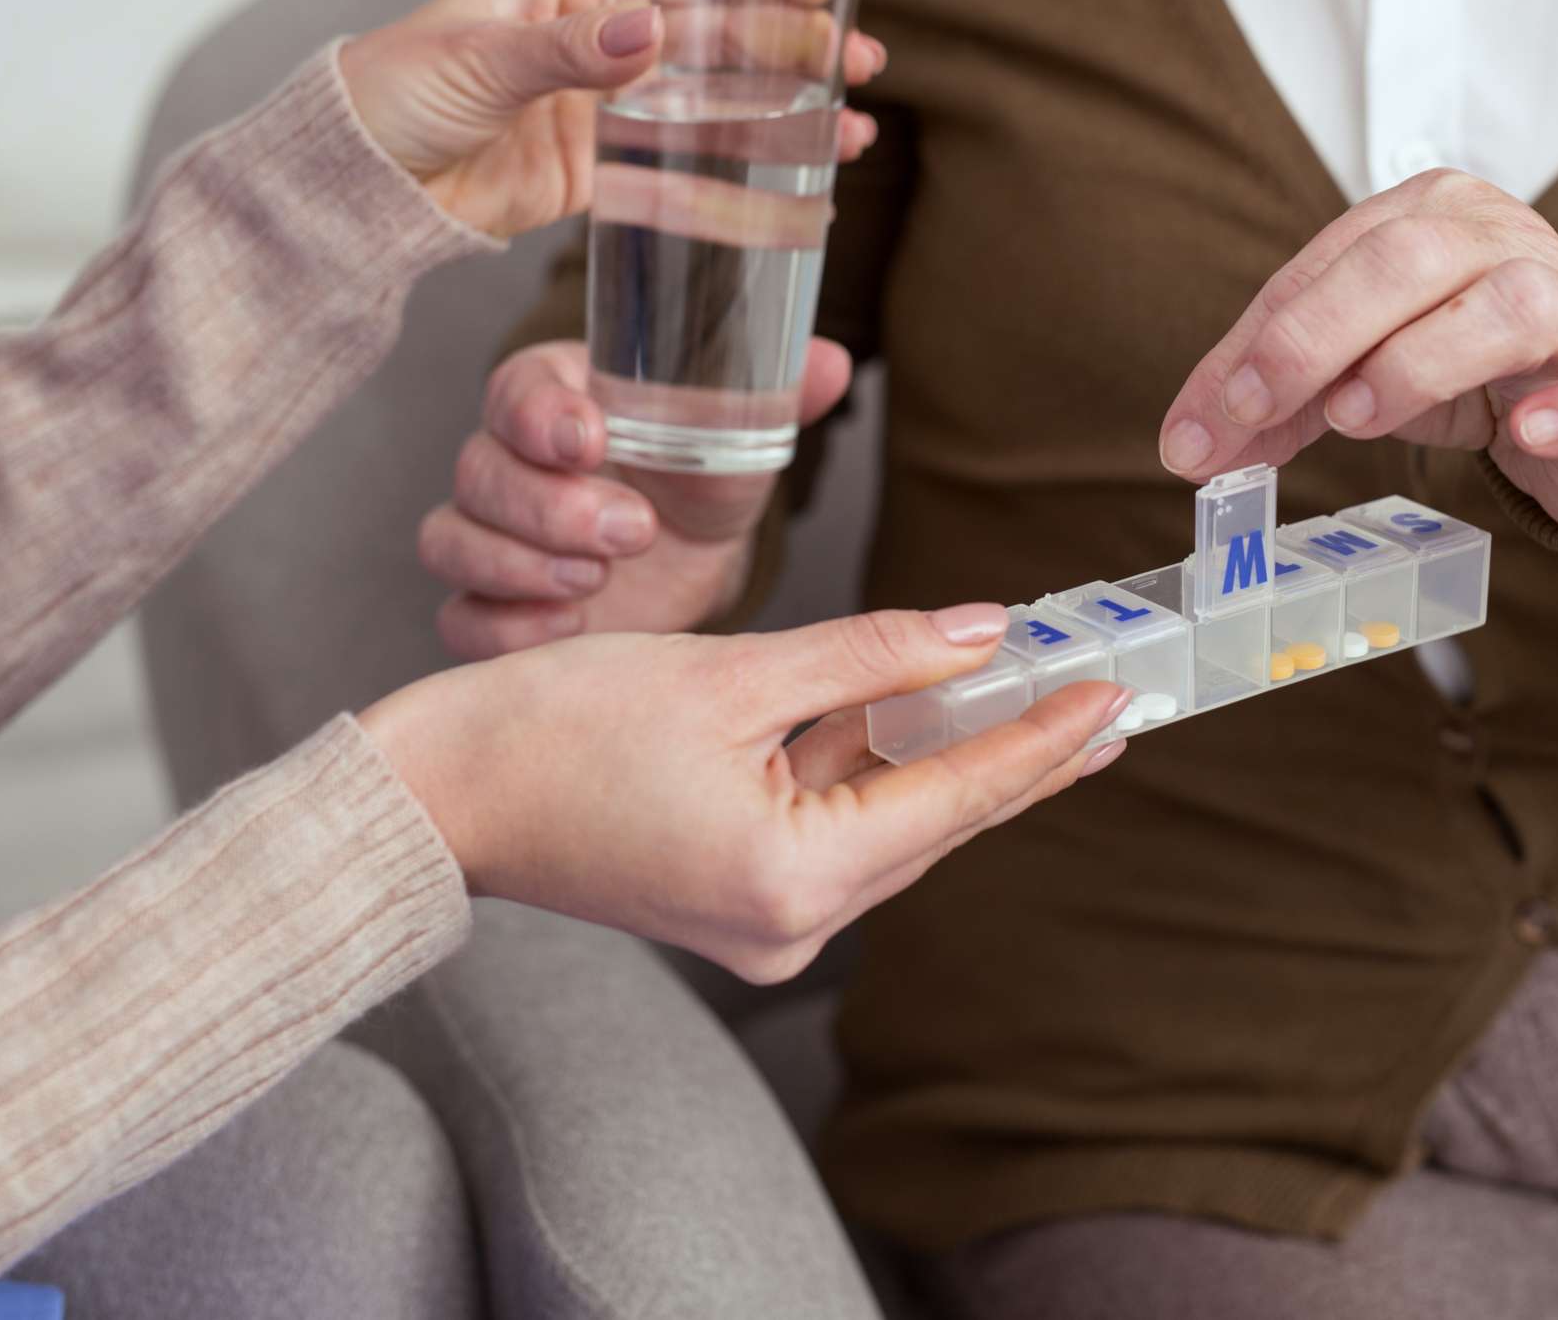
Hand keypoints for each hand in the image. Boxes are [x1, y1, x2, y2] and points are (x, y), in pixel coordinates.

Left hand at [339, 0, 884, 238]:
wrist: (351, 184)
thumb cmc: (393, 93)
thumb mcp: (477, 62)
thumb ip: (566, 53)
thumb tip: (649, 33)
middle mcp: (602, 34)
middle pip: (720, 34)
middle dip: (797, 45)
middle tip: (865, 62)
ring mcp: (609, 104)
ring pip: (717, 101)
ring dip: (786, 109)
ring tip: (856, 123)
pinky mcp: (604, 170)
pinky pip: (687, 167)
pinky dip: (743, 171)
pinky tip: (799, 174)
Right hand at [362, 604, 1132, 980]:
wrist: (441, 791)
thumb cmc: (557, 727)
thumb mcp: (733, 671)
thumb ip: (871, 655)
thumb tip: (981, 634)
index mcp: (797, 877)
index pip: (957, 797)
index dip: (1044, 737)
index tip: (1117, 689)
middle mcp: (793, 922)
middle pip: (936, 819)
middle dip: (1018, 747)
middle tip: (1107, 689)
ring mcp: (765, 919)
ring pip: (890, 819)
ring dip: (952, 753)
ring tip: (1042, 691)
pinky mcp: (738, 897)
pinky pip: (837, 823)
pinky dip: (879, 766)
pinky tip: (933, 714)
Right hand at [422, 336, 853, 656]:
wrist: (695, 557)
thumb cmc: (703, 475)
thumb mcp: (741, 430)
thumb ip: (776, 392)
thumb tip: (831, 362)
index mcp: (555, 394)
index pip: (515, 389)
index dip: (541, 415)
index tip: (591, 438)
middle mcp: (507, 457)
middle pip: (479, 470)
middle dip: (550, 505)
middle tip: (632, 530)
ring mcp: (490, 534)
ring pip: (452, 539)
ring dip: (520, 564)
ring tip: (598, 581)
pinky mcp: (493, 604)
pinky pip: (459, 617)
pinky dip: (504, 626)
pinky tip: (568, 628)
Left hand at [1158, 169, 1557, 531]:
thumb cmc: (1466, 363)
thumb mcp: (1358, 369)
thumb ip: (1279, 401)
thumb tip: (1189, 446)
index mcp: (1427, 216)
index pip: (1325, 267)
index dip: (1255, 346)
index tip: (1201, 427)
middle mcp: (1503, 240)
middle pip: (1408, 260)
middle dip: (1316, 336)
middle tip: (1260, 411)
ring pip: (1514, 305)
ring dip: (1425, 361)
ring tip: (1361, 415)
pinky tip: (1526, 434)